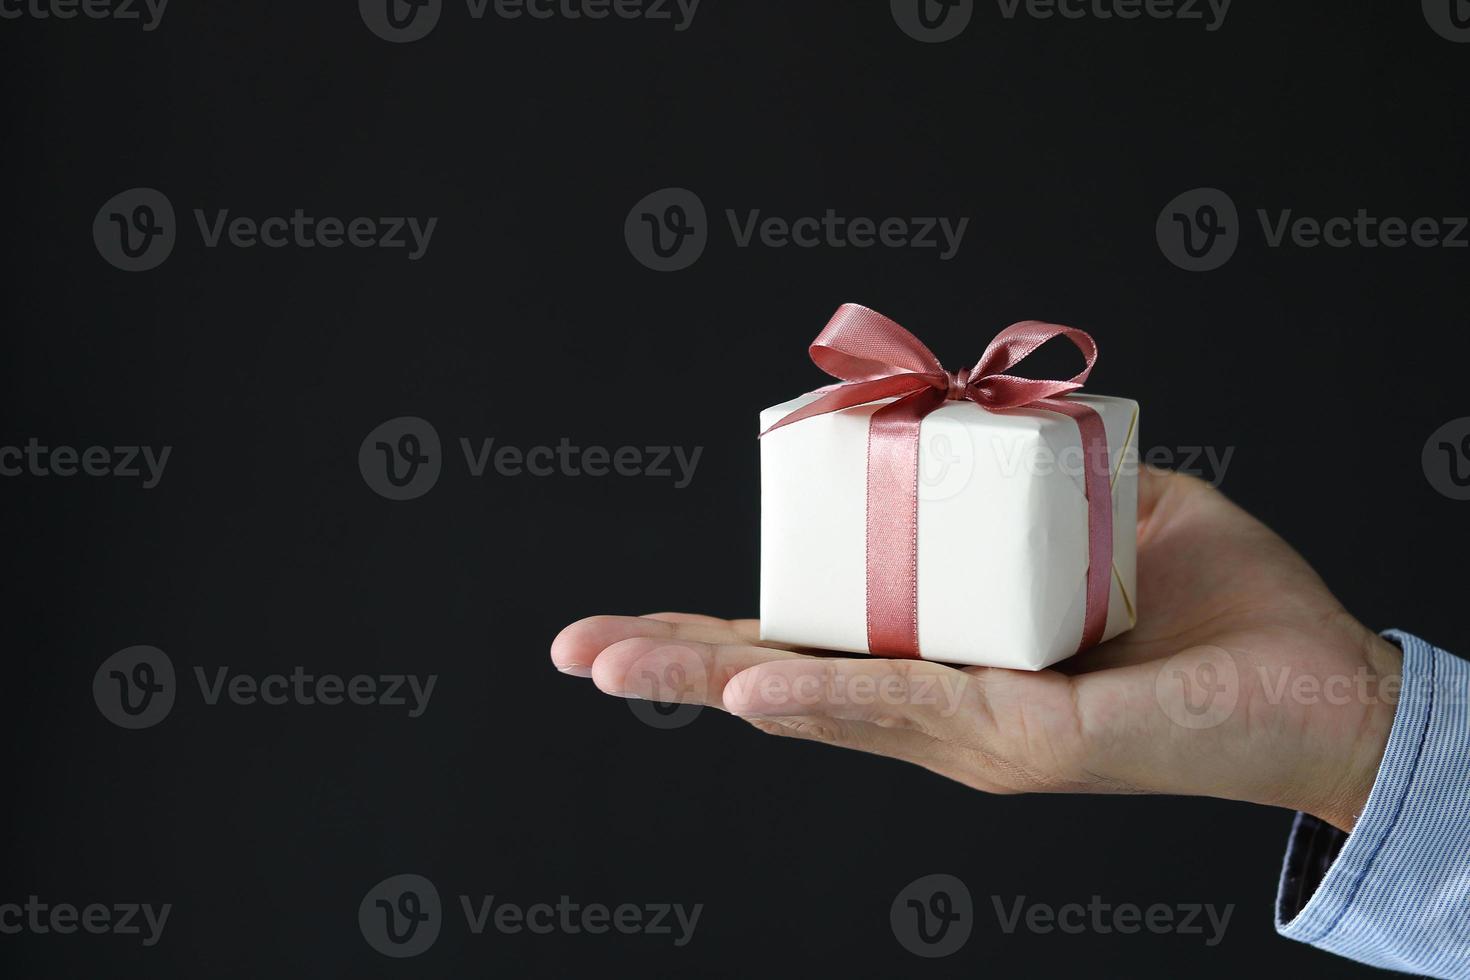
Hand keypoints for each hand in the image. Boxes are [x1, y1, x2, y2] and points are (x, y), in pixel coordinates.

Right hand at [551, 468, 1400, 831]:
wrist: (1326, 682)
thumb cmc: (1213, 603)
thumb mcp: (1103, 508)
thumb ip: (1029, 467)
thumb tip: (972, 407)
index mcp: (946, 652)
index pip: (814, 638)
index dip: (722, 627)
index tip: (641, 619)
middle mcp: (943, 701)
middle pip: (788, 676)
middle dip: (675, 663)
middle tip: (574, 650)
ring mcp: (975, 731)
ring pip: (822, 699)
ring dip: (713, 680)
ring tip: (612, 662)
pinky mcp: (1028, 743)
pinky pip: (908, 710)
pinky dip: (826, 699)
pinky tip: (754, 690)